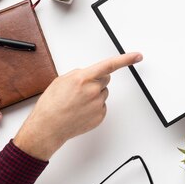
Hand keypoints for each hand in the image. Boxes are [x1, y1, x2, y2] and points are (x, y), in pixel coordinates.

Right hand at [13, 52, 142, 160]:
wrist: (48, 127)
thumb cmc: (51, 105)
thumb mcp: (61, 80)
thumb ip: (79, 74)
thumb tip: (89, 74)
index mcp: (83, 78)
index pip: (109, 65)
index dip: (126, 59)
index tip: (137, 56)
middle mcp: (93, 91)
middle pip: (106, 79)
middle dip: (97, 80)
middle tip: (81, 90)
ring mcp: (98, 104)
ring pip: (103, 93)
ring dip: (94, 95)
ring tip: (77, 102)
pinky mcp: (100, 116)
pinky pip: (102, 106)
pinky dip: (94, 107)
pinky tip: (80, 111)